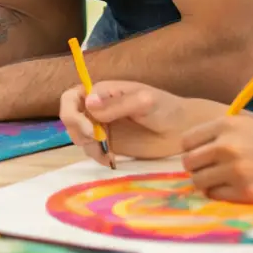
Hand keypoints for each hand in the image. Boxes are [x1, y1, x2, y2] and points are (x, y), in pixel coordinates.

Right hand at [59, 81, 226, 164]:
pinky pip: (92, 150)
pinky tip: (111, 161)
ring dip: (87, 145)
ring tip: (107, 153)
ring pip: (78, 136)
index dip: (73, 113)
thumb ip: (117, 104)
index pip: (72, 97)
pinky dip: (97, 157)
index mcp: (102, 91)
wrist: (183, 130)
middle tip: (96, 141)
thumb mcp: (144, 101)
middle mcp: (98, 108)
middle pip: (69, 117)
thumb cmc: (166, 108)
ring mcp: (102, 126)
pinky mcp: (109, 144)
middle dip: (77, 130)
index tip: (91, 130)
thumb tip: (88, 103)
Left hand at [180, 115, 252, 201]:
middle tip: (212, 171)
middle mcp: (226, 146)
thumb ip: (223, 133)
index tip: (202, 156)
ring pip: (199, 182)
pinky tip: (236, 189)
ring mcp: (235, 171)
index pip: (187, 141)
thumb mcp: (250, 124)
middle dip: (197, 168)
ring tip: (223, 181)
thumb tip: (195, 147)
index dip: (193, 150)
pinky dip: (221, 194)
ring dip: (207, 183)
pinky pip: (216, 196)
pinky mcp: (245, 193)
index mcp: (226, 125)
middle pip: (189, 162)